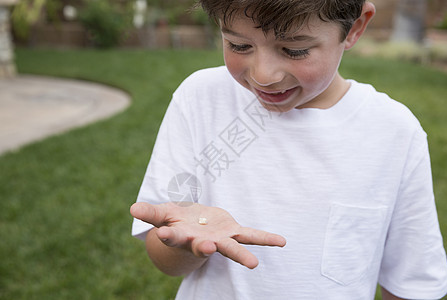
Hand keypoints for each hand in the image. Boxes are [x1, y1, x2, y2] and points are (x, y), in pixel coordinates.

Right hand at [130, 202, 285, 268]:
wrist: (195, 224)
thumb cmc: (177, 220)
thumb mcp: (163, 214)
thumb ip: (151, 213)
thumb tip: (132, 208)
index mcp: (181, 236)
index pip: (173, 236)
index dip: (169, 234)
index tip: (164, 233)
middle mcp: (200, 242)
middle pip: (203, 247)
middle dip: (205, 249)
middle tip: (208, 249)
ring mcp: (219, 239)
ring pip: (230, 248)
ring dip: (240, 255)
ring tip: (253, 265)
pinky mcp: (233, 233)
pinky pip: (250, 236)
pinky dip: (265, 239)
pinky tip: (281, 242)